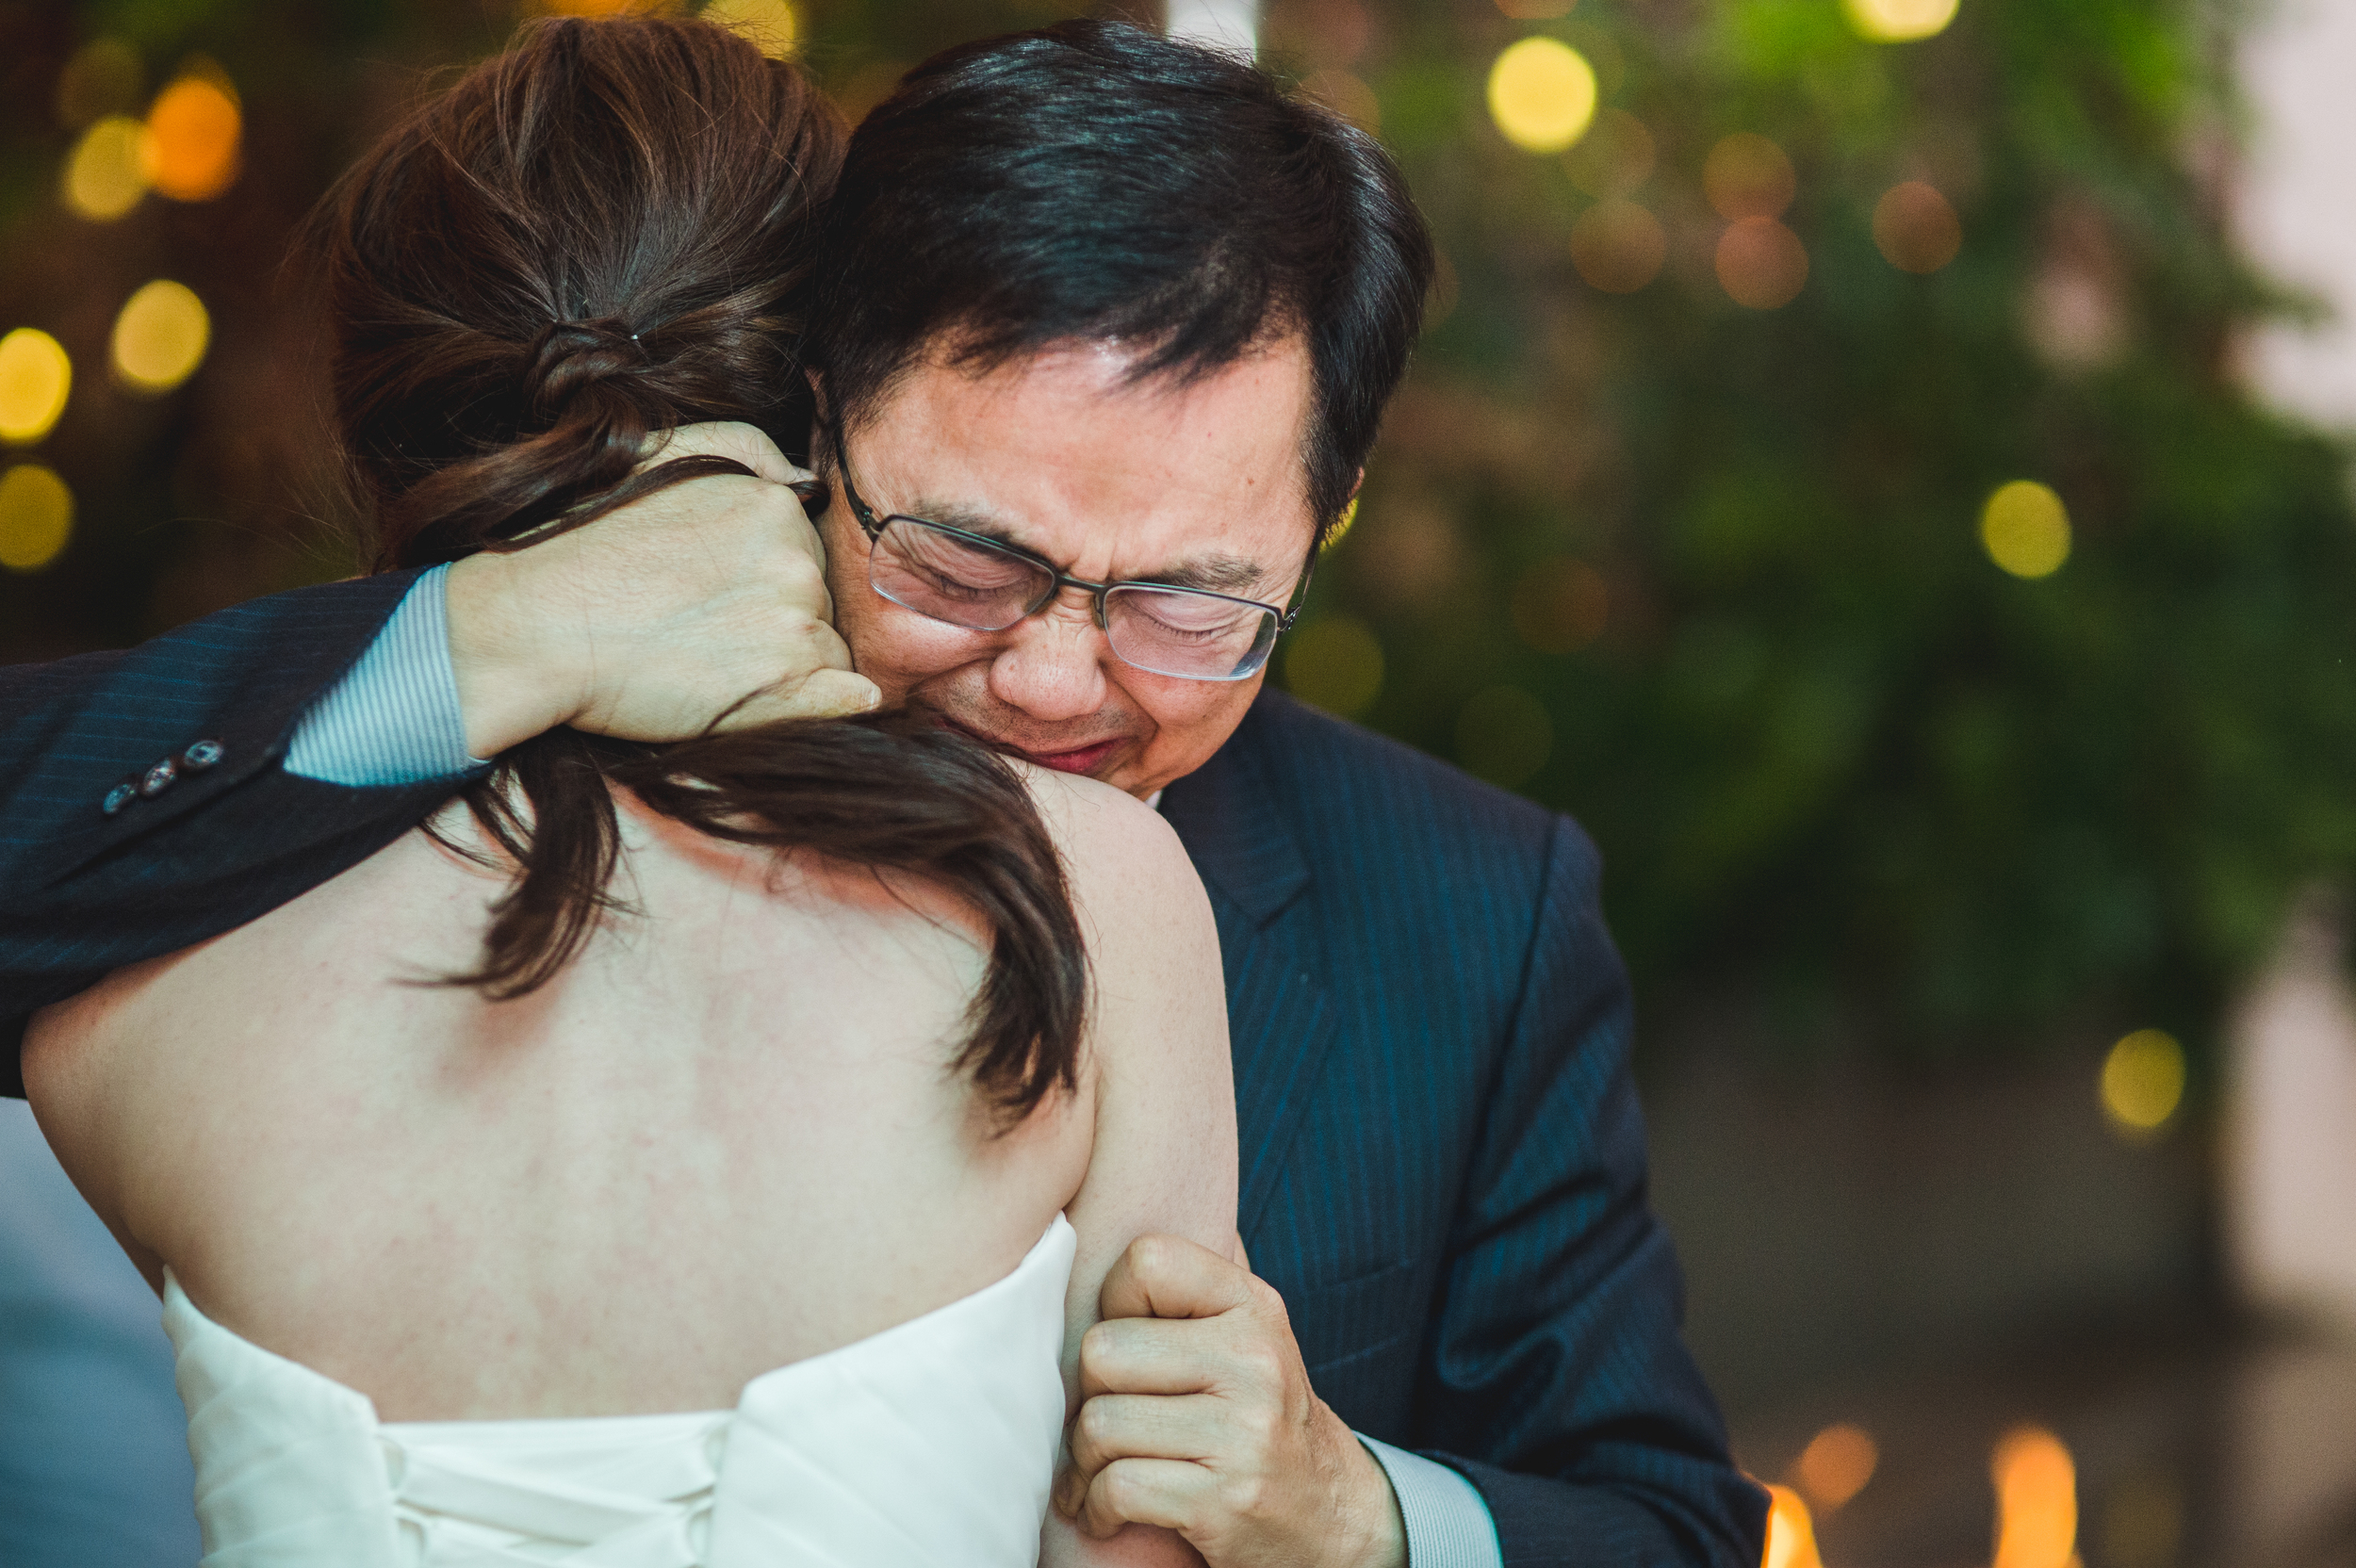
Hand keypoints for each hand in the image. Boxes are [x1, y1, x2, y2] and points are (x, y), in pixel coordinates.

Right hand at [444, 421, 879, 757]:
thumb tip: (809, 482)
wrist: (531, 627)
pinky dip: (828, 702)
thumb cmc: (578, 546)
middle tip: (700, 631)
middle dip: (776, 620)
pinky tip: (770, 697)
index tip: (707, 596)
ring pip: (826, 651)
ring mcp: (796, 620)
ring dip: (784, 666)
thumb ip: (745, 449)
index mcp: (773, 503)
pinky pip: (847, 695)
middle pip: (820, 602)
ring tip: (705, 664)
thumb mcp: (656, 456)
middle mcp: (796, 557)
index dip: (760, 583)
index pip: (803, 554)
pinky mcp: (787, 683)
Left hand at [1055, 1236, 1406, 1567]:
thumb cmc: (1259, 1420)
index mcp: (1254, 1307)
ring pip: (1100, 1425)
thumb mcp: (1248, 1337)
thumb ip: (1197, 1281)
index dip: (1115, 1305)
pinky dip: (1100, 1507)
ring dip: (1086, 1463)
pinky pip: (1117, 1486)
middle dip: (1088, 1397)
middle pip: (1104, 1351)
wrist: (1331, 1519)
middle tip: (1103, 1423)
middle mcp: (1256, 1359)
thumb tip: (1127, 1182)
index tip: (1130, 1346)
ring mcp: (1244, 1432)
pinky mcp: (1226, 1499)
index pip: (1145, 1260)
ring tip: (1103, 1471)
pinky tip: (1111, 1510)